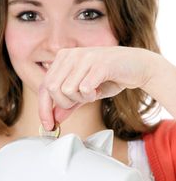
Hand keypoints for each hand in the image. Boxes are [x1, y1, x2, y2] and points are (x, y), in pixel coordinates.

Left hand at [38, 46, 152, 129]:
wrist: (137, 67)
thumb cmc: (110, 77)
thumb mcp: (84, 92)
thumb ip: (68, 103)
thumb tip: (53, 118)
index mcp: (63, 58)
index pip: (44, 86)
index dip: (43, 108)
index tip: (49, 125)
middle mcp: (71, 54)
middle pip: (52, 88)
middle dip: (64, 103)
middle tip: (80, 101)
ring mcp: (84, 57)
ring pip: (67, 90)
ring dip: (80, 99)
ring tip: (92, 92)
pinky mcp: (99, 64)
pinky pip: (84, 89)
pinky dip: (91, 96)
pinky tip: (99, 90)